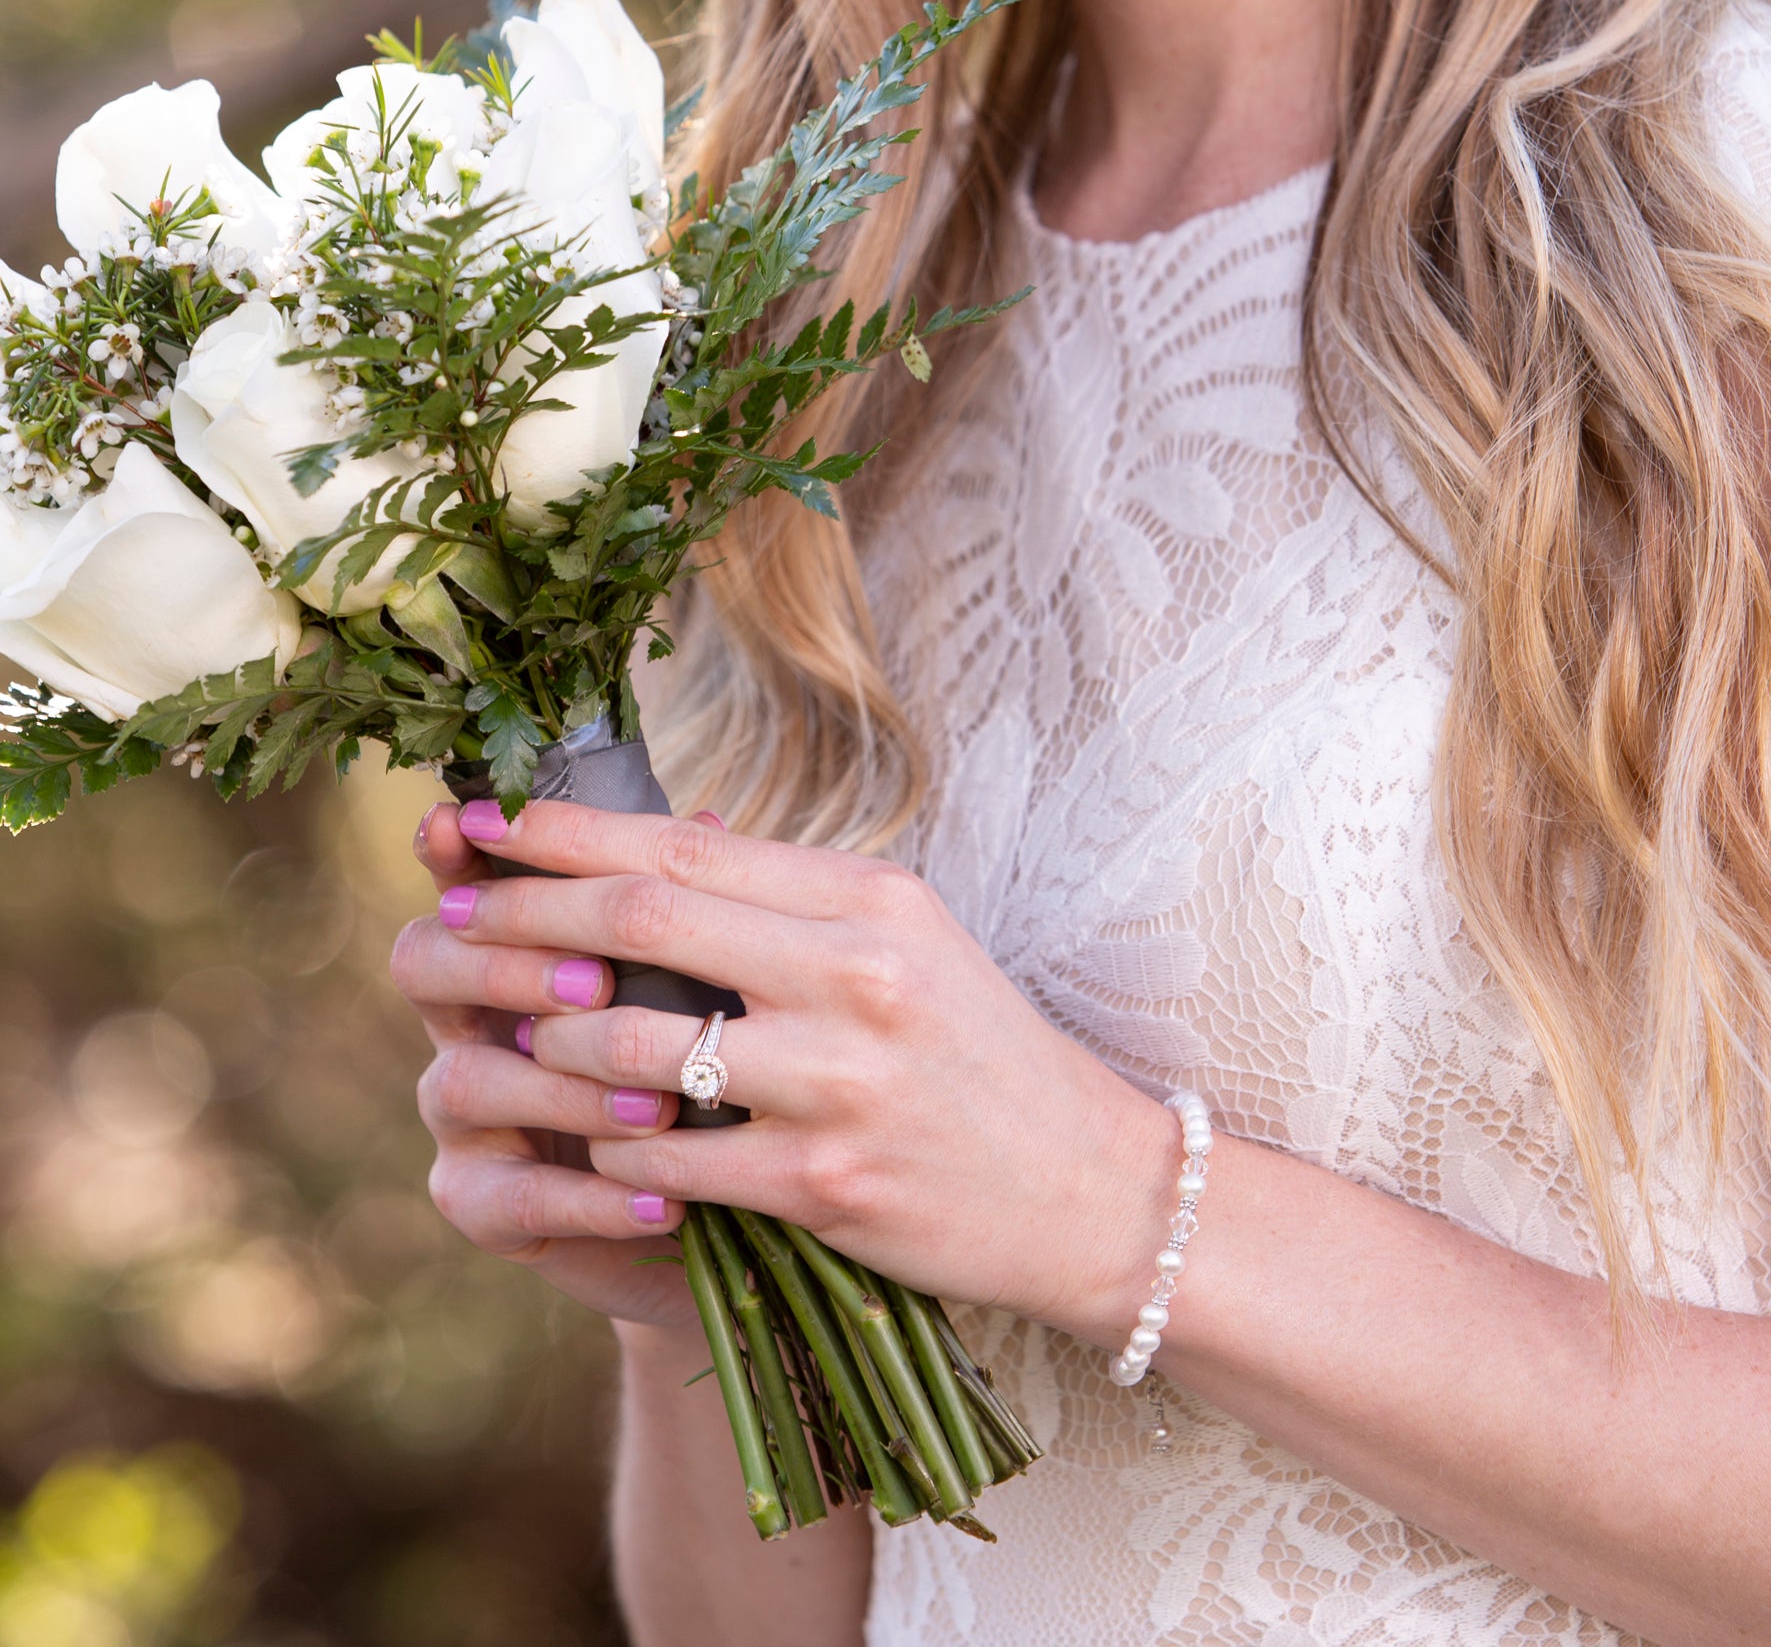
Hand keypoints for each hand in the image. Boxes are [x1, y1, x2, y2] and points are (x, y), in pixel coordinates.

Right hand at [389, 797, 696, 1324]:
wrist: (711, 1207)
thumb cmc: (694, 1065)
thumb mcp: (696, 982)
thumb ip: (684, 908)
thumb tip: (706, 818)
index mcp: (513, 947)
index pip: (466, 886)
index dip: (452, 854)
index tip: (456, 820)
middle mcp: (468, 1020)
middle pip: (426, 963)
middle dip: (503, 964)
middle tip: (595, 982)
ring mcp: (463, 1115)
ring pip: (469, 1079)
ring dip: (565, 1087)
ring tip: (660, 1104)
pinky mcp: (481, 1202)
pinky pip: (513, 1196)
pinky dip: (591, 1198)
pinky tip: (662, 1196)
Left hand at [397, 794, 1182, 1341]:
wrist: (1083, 1186)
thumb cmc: (973, 1050)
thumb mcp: (900, 940)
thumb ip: (782, 898)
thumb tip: (645, 849)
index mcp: (868, 898)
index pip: (680, 844)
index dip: (562, 833)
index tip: (480, 822)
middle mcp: (852, 974)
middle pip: (641, 921)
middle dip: (523, 917)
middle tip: (448, 919)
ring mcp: (836, 1080)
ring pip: (631, 1045)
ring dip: (550, 1044)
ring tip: (513, 1038)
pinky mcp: (822, 1183)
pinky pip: (665, 1160)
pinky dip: (608, 1151)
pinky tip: (589, 1146)